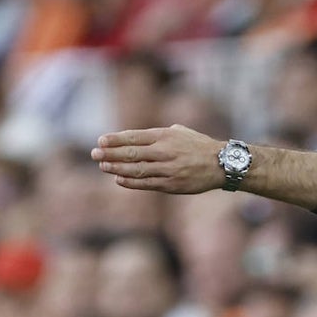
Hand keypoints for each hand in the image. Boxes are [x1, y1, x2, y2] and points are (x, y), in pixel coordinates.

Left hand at [92, 124, 220, 193]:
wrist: (221, 164)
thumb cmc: (199, 146)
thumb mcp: (181, 132)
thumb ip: (160, 134)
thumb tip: (139, 138)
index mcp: (165, 136)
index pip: (134, 137)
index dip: (115, 139)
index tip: (100, 141)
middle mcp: (164, 152)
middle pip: (131, 153)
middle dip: (110, 153)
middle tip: (95, 154)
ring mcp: (168, 169)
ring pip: (136, 169)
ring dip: (116, 167)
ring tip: (103, 166)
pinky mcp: (172, 184)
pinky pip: (147, 183)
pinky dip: (131, 181)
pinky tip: (119, 178)